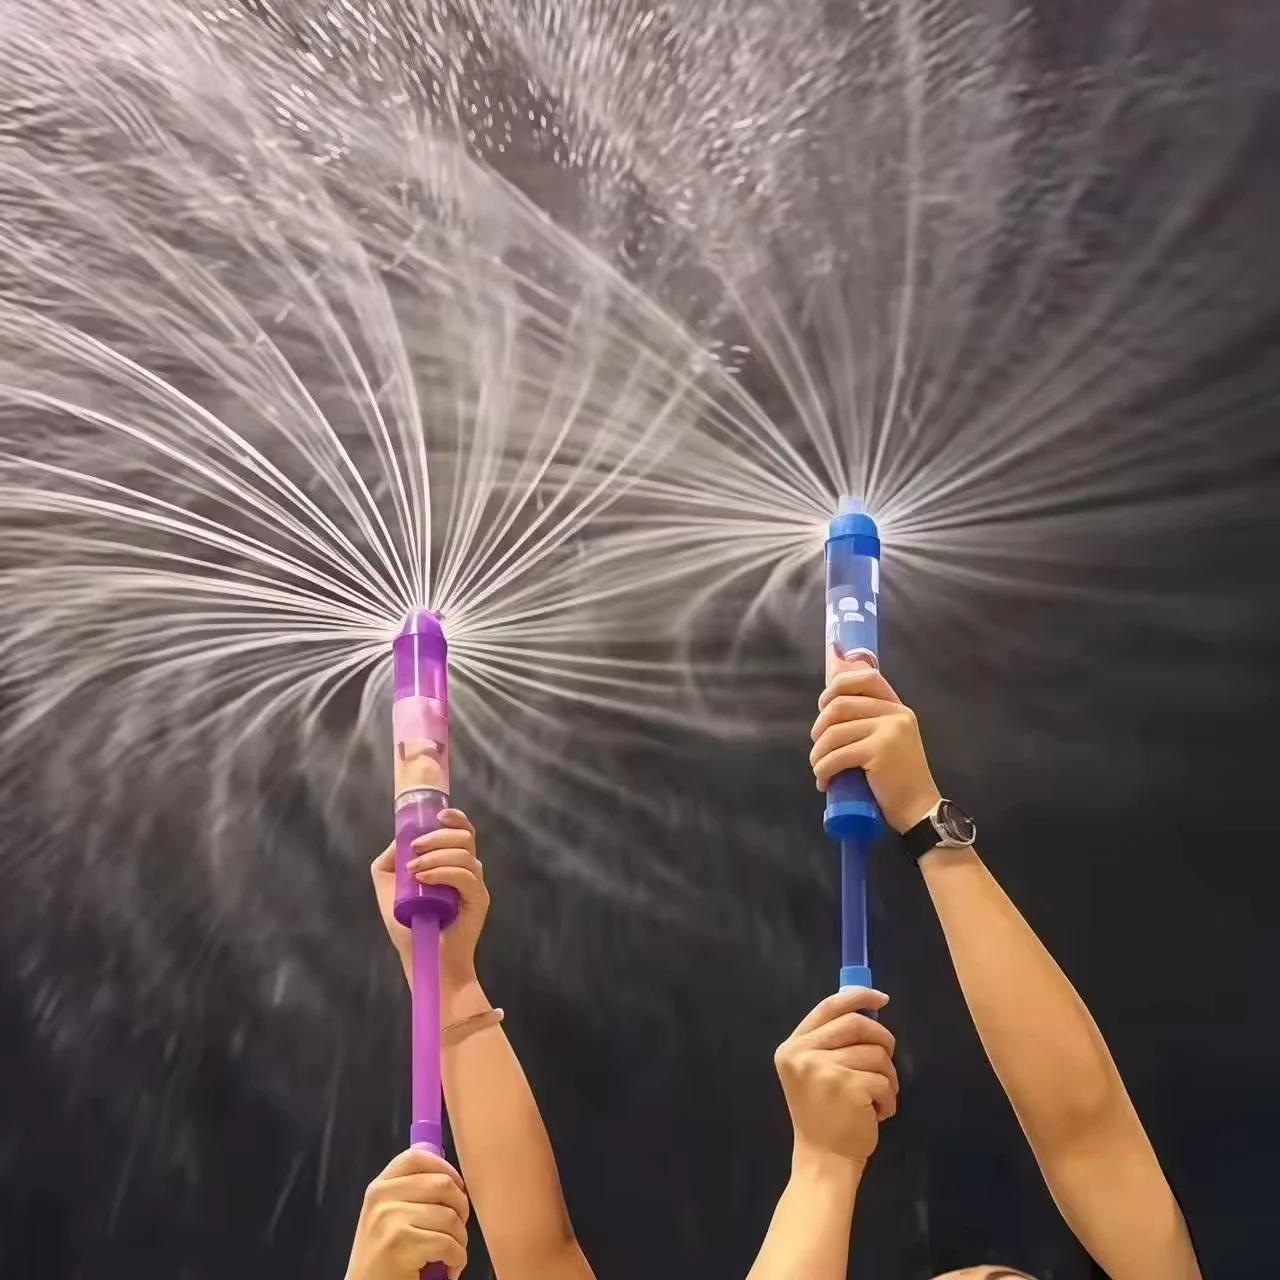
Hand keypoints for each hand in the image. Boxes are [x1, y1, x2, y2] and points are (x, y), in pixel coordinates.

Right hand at [346, 1148, 469, 1279]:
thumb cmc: (385, 1260)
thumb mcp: (389, 1218)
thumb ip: (411, 1193)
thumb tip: (451, 1177)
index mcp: (379, 1188)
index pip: (417, 1157)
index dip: (445, 1168)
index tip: (457, 1188)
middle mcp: (381, 1198)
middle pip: (443, 1184)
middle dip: (461, 1209)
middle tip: (457, 1230)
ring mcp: (389, 1219)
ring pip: (450, 1216)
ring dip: (460, 1240)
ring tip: (451, 1254)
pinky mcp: (399, 1244)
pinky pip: (448, 1243)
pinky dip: (457, 1259)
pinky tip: (449, 1269)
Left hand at [371, 809, 489, 996]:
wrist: (424, 961)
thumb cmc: (409, 928)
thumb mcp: (390, 890)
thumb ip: (389, 863)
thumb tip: (399, 839)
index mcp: (452, 864)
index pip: (462, 831)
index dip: (454, 818)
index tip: (438, 815)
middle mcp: (468, 871)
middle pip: (464, 837)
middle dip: (437, 837)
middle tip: (415, 848)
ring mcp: (476, 885)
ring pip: (465, 854)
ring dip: (436, 856)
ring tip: (415, 871)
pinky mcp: (479, 900)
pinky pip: (466, 876)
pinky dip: (443, 872)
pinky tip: (425, 879)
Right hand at [774, 987, 897, 1167]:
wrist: (823, 1159)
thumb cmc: (822, 1115)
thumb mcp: (813, 1071)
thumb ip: (831, 1041)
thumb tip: (867, 1009)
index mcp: (792, 1047)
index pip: (828, 1007)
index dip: (858, 997)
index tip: (882, 999)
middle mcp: (803, 1053)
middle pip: (857, 1024)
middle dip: (882, 1039)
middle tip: (887, 1059)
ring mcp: (825, 1069)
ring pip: (876, 1053)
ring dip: (887, 1077)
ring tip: (876, 1098)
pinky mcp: (850, 1087)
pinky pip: (884, 1080)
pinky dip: (889, 1098)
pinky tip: (876, 1113)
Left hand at [809, 667, 941, 832]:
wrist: (918, 809)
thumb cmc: (897, 780)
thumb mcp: (888, 741)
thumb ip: (869, 722)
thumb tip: (828, 710)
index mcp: (897, 708)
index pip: (866, 677)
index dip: (837, 686)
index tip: (823, 706)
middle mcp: (895, 714)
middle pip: (840, 704)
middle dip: (819, 727)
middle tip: (818, 748)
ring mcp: (889, 731)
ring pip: (833, 732)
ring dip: (818, 754)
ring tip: (819, 768)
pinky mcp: (879, 751)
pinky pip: (836, 756)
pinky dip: (823, 770)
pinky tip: (824, 782)